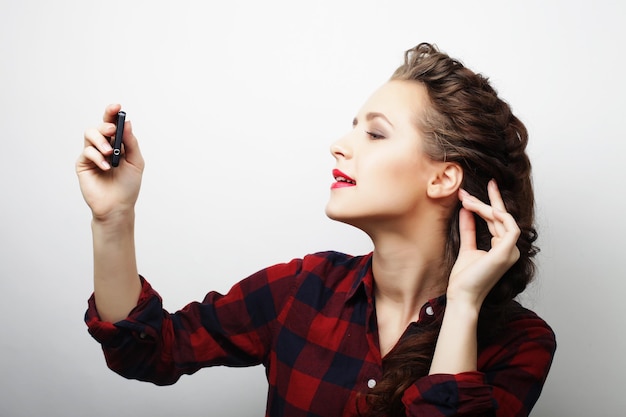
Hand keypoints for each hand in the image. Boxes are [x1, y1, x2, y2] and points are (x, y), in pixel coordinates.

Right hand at [76, 104, 144, 220]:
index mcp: (118, 144)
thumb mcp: (136, 162)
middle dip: (106, 124)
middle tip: (112, 130)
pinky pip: (87, 152)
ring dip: (100, 140)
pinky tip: (106, 167)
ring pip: (90, 134)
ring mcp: (92, 154)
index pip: (113, 124)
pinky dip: (97, 157)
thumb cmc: (128, 186)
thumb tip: (127, 122)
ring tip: (109, 153)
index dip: (113, 113)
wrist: (118, 206)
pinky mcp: (83, 164)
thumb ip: (131, 143)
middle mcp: (104, 146)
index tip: (117, 106)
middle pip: (100, 125)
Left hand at [447, 180, 520, 307]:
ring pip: (503, 220)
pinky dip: (501, 217)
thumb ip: (469, 228)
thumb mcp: (467, 247)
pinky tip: (487, 208)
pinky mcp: (506, 254)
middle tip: (481, 184)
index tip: (477, 190)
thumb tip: (466, 210)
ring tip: (467, 200)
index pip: (498, 220)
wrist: (461, 295)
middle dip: (490, 199)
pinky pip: (511, 229)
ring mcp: (510, 252)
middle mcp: (510, 249)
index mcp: (502, 247)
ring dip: (485, 207)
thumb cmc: (465, 277)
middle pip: (501, 217)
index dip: (489, 203)